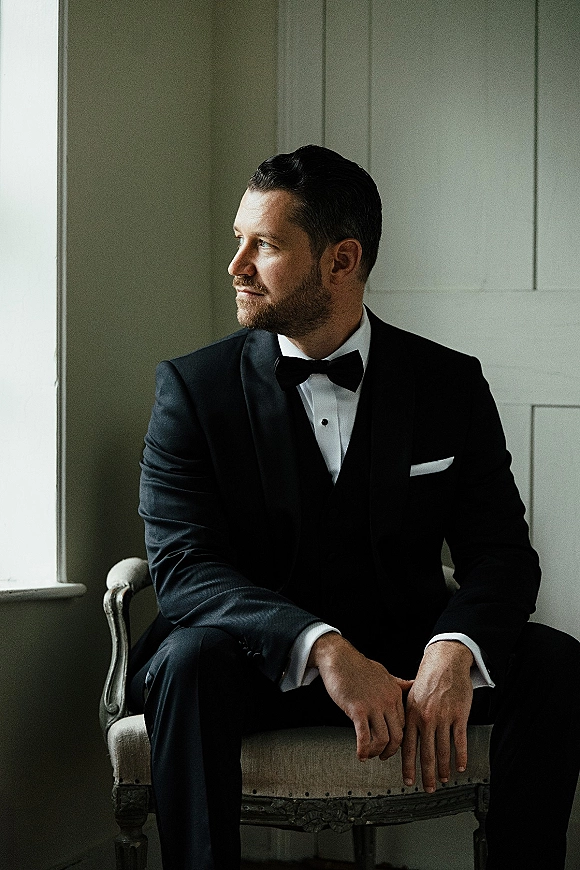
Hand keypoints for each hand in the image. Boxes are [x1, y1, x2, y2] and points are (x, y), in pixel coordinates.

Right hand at [309, 634, 413, 760]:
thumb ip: (398, 683)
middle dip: (390, 751)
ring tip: (368, 755)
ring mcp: (373, 706)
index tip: (388, 744)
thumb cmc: (358, 666)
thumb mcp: (384, 673)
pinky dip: (363, 750)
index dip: (396, 739)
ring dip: (375, 753)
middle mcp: (387, 701)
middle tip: (381, 756)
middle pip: (397, 736)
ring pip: (382, 740)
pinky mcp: (358, 710)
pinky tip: (360, 754)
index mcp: (395, 693)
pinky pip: (364, 737)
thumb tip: (412, 684)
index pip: (403, 725)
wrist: (338, 656)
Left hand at [401, 641, 472, 792]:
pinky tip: (460, 765)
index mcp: (411, 714)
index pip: (408, 746)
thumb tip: (400, 738)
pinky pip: (459, 740)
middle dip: (427, 774)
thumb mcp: (410, 696)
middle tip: (428, 788)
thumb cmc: (428, 680)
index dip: (408, 766)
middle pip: (426, 753)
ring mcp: (443, 717)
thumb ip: (406, 717)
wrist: (445, 662)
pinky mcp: (459, 715)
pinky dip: (460, 756)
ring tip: (444, 778)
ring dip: (444, 768)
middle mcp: (426, 718)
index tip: (409, 780)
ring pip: (443, 749)